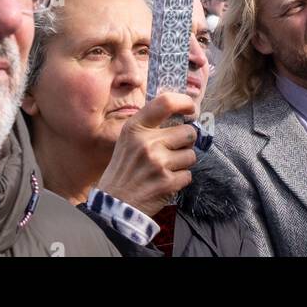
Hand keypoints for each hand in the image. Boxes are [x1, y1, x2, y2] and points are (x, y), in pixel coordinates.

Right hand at [97, 91, 198, 217]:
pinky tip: (165, 182)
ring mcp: (158, 163)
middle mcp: (147, 142)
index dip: (184, 102)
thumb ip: (150, 126)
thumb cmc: (125, 169)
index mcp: (135, 128)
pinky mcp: (167, 183)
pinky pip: (188, 175)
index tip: (191, 108)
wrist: (115, 204)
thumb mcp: (128, 140)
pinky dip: (180, 179)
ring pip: (191, 155)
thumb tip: (181, 114)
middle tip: (174, 149)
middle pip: (188, 132)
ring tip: (166, 168)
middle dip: (186, 141)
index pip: (166, 103)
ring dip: (183, 162)